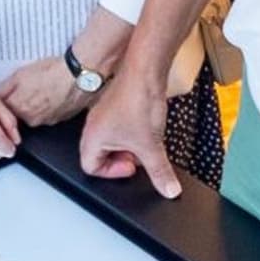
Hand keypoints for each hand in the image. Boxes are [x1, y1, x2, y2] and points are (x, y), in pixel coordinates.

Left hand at [0, 54, 93, 126]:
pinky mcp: (62, 118)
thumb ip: (5, 88)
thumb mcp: (20, 74)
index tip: (5, 92)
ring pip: (35, 114)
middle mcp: (32, 120)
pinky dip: (50, 105)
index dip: (2, 100)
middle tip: (25, 87)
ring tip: (42, 87)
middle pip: (18, 114)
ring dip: (35, 104)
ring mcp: (48, 121)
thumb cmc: (53, 72)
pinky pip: (50, 113)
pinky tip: (54, 92)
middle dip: (19, 102)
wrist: (81, 75)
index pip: (2, 111)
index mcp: (19, 109)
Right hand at [78, 73, 180, 196]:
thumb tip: (168, 190)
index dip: (113, 173)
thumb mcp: (151, 145)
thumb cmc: (138, 101)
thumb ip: (160, 172)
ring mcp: (103, 115)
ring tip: (145, 142)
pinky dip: (132, 132)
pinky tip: (147, 128)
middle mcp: (93, 127)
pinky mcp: (116, 105)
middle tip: (139, 156)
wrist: (146, 70)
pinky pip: (119, 127)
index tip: (132, 167)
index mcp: (91, 139)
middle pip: (100, 156)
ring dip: (128, 146)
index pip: (91, 169)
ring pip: (111, 141)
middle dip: (122, 160)